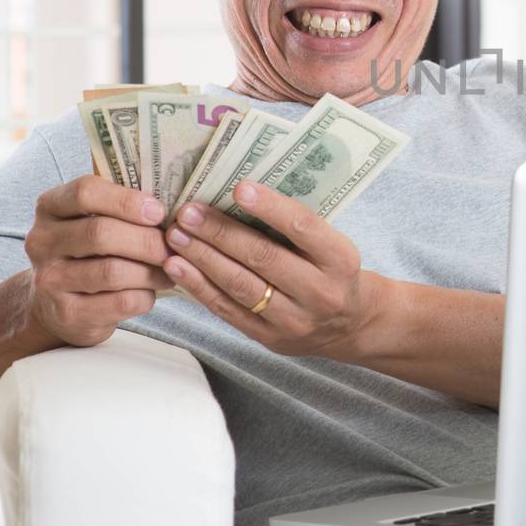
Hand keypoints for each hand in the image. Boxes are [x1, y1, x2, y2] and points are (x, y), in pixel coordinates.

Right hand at [24, 175, 174, 346]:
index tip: (158, 212)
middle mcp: (42, 242)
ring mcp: (50, 280)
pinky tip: (151, 291)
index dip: (127, 200)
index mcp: (50, 208)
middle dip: (147, 240)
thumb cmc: (87, 253)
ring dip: (151, 271)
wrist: (57, 305)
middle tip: (173, 246)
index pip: (85, 192)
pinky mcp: (68, 313)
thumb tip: (170, 206)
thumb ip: (120, 207)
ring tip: (169, 269)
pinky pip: (120, 302)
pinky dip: (146, 295)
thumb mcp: (91, 221)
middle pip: (101, 233)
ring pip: (113, 271)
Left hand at [161, 181, 377, 357]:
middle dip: (221, 232)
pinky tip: (178, 267)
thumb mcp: (331, 245)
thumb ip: (296, 227)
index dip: (271, 208)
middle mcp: (320, 292)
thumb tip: (240, 194)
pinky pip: (228, 310)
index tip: (239, 188)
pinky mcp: (269, 337)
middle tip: (189, 212)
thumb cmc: (332, 271)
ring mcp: (294, 319)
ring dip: (203, 258)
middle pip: (264, 257)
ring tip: (176, 235)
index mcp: (341, 260)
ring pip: (240, 285)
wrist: (349, 324)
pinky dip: (199, 287)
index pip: (303, 228)